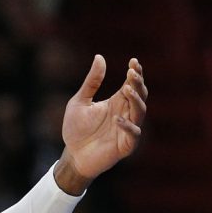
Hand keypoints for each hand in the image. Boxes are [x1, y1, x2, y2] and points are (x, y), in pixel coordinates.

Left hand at [60, 55, 147, 181]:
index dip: (135, 73)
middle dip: (138, 83)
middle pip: (140, 95)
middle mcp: (125, 113)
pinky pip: (133, 134)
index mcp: (116, 102)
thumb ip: (92, 82)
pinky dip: (127, 126)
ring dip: (136, 100)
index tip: (133, 62)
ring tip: (127, 90)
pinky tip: (117, 119)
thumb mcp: (80, 101)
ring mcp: (127, 129)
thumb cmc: (76, 129)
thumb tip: (100, 57)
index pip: (132, 84)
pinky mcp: (125, 145)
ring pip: (140, 112)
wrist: (72, 155)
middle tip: (132, 73)